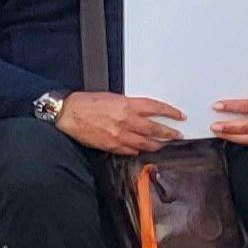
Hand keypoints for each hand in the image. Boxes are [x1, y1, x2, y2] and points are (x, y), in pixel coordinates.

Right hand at [52, 90, 183, 155]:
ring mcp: (119, 135)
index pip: (155, 108)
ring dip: (156, 144)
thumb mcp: (110, 97)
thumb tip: (140, 112)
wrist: (68, 114)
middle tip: (176, 135)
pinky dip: (138, 150)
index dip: (170, 112)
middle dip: (168, 133)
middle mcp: (126, 121)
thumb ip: (127, 105)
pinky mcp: (112, 146)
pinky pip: (131, 150)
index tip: (179, 116)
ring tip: (162, 144)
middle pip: (155, 129)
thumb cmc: (85, 103)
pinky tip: (141, 149)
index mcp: (126, 105)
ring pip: (145, 143)